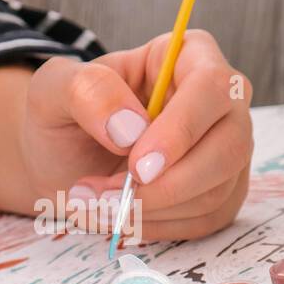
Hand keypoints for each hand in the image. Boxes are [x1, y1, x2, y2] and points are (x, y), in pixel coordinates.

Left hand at [24, 30, 252, 241]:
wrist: (63, 160)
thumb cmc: (66, 115)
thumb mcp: (54, 88)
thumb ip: (88, 92)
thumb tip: (131, 127)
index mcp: (188, 56)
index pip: (212, 87)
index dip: (180, 131)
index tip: (137, 166)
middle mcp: (221, 101)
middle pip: (229, 146)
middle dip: (168, 184)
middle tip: (110, 196)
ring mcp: (227, 149)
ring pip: (217, 190)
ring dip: (152, 209)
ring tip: (98, 200)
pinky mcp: (222, 192)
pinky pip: (207, 219)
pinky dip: (158, 226)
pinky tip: (122, 214)